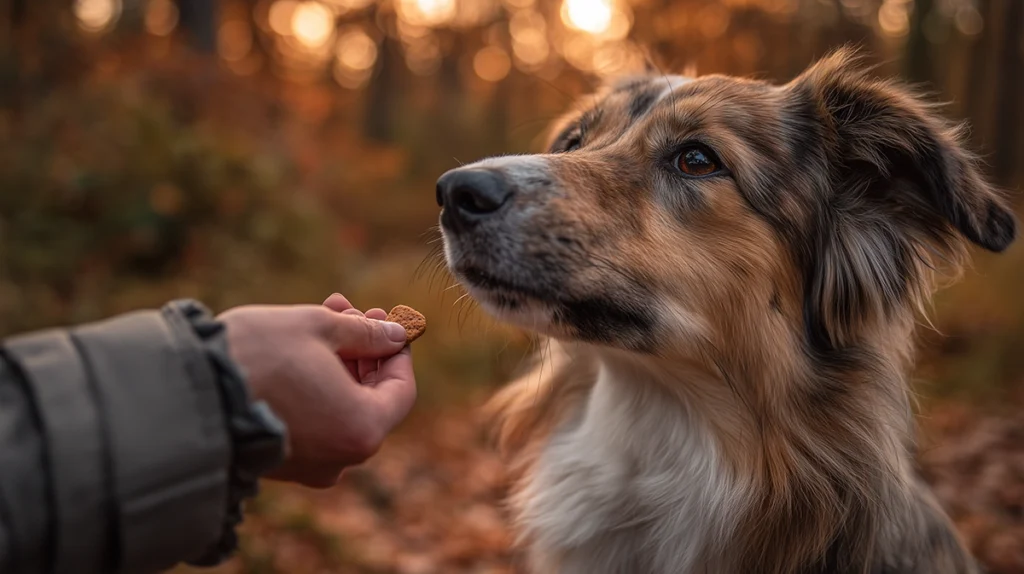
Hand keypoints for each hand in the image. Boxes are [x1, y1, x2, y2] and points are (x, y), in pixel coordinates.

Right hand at [218, 294, 416, 487]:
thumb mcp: (317, 327)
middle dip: (362, 350)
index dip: (396, 351)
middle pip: (369, 398)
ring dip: (337, 362)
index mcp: (362, 429)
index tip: (384, 320)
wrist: (182, 394)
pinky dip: (314, 388)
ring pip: (338, 407)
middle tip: (350, 310)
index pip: (401, 389)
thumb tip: (396, 336)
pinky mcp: (280, 463)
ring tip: (323, 315)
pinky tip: (299, 349)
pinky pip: (312, 422)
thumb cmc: (255, 357)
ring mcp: (309, 466)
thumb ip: (365, 332)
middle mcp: (341, 458)